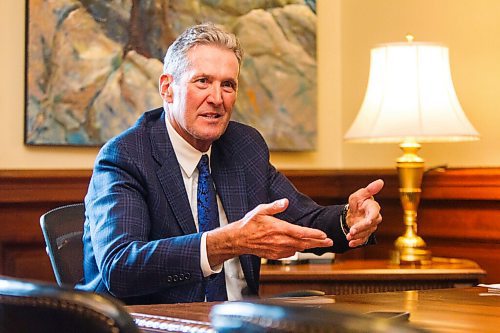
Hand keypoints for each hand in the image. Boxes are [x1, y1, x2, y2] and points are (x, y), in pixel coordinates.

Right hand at [206, 199, 332, 264]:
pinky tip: (301, 246)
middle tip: (330, 241)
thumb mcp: (261, 210)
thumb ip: (274, 206)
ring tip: (320, 243)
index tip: (324, 235)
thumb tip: (285, 202)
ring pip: (298, 248)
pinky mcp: (275, 255)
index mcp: (279, 229)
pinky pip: (290, 253)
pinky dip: (298, 249)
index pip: (301, 233)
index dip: (314, 234)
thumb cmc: (250, 223)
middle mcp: (281, 241)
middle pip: (304, 243)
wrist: (239, 239)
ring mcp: (278, 250)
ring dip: (309, 246)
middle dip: (318, 242)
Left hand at [346, 179, 383, 246]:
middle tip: (351, 231)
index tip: (367, 221)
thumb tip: (380, 181)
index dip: (372, 217)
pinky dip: (357, 242)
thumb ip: (368, 190)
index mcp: (373, 207)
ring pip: (366, 233)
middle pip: (371, 224)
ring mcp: (371, 227)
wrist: (352, 213)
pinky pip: (363, 240)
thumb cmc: (357, 203)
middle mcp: (374, 218)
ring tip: (348, 236)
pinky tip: (350, 243)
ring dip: (358, 236)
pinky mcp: (366, 234)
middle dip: (361, 228)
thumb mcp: (358, 195)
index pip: (375, 212)